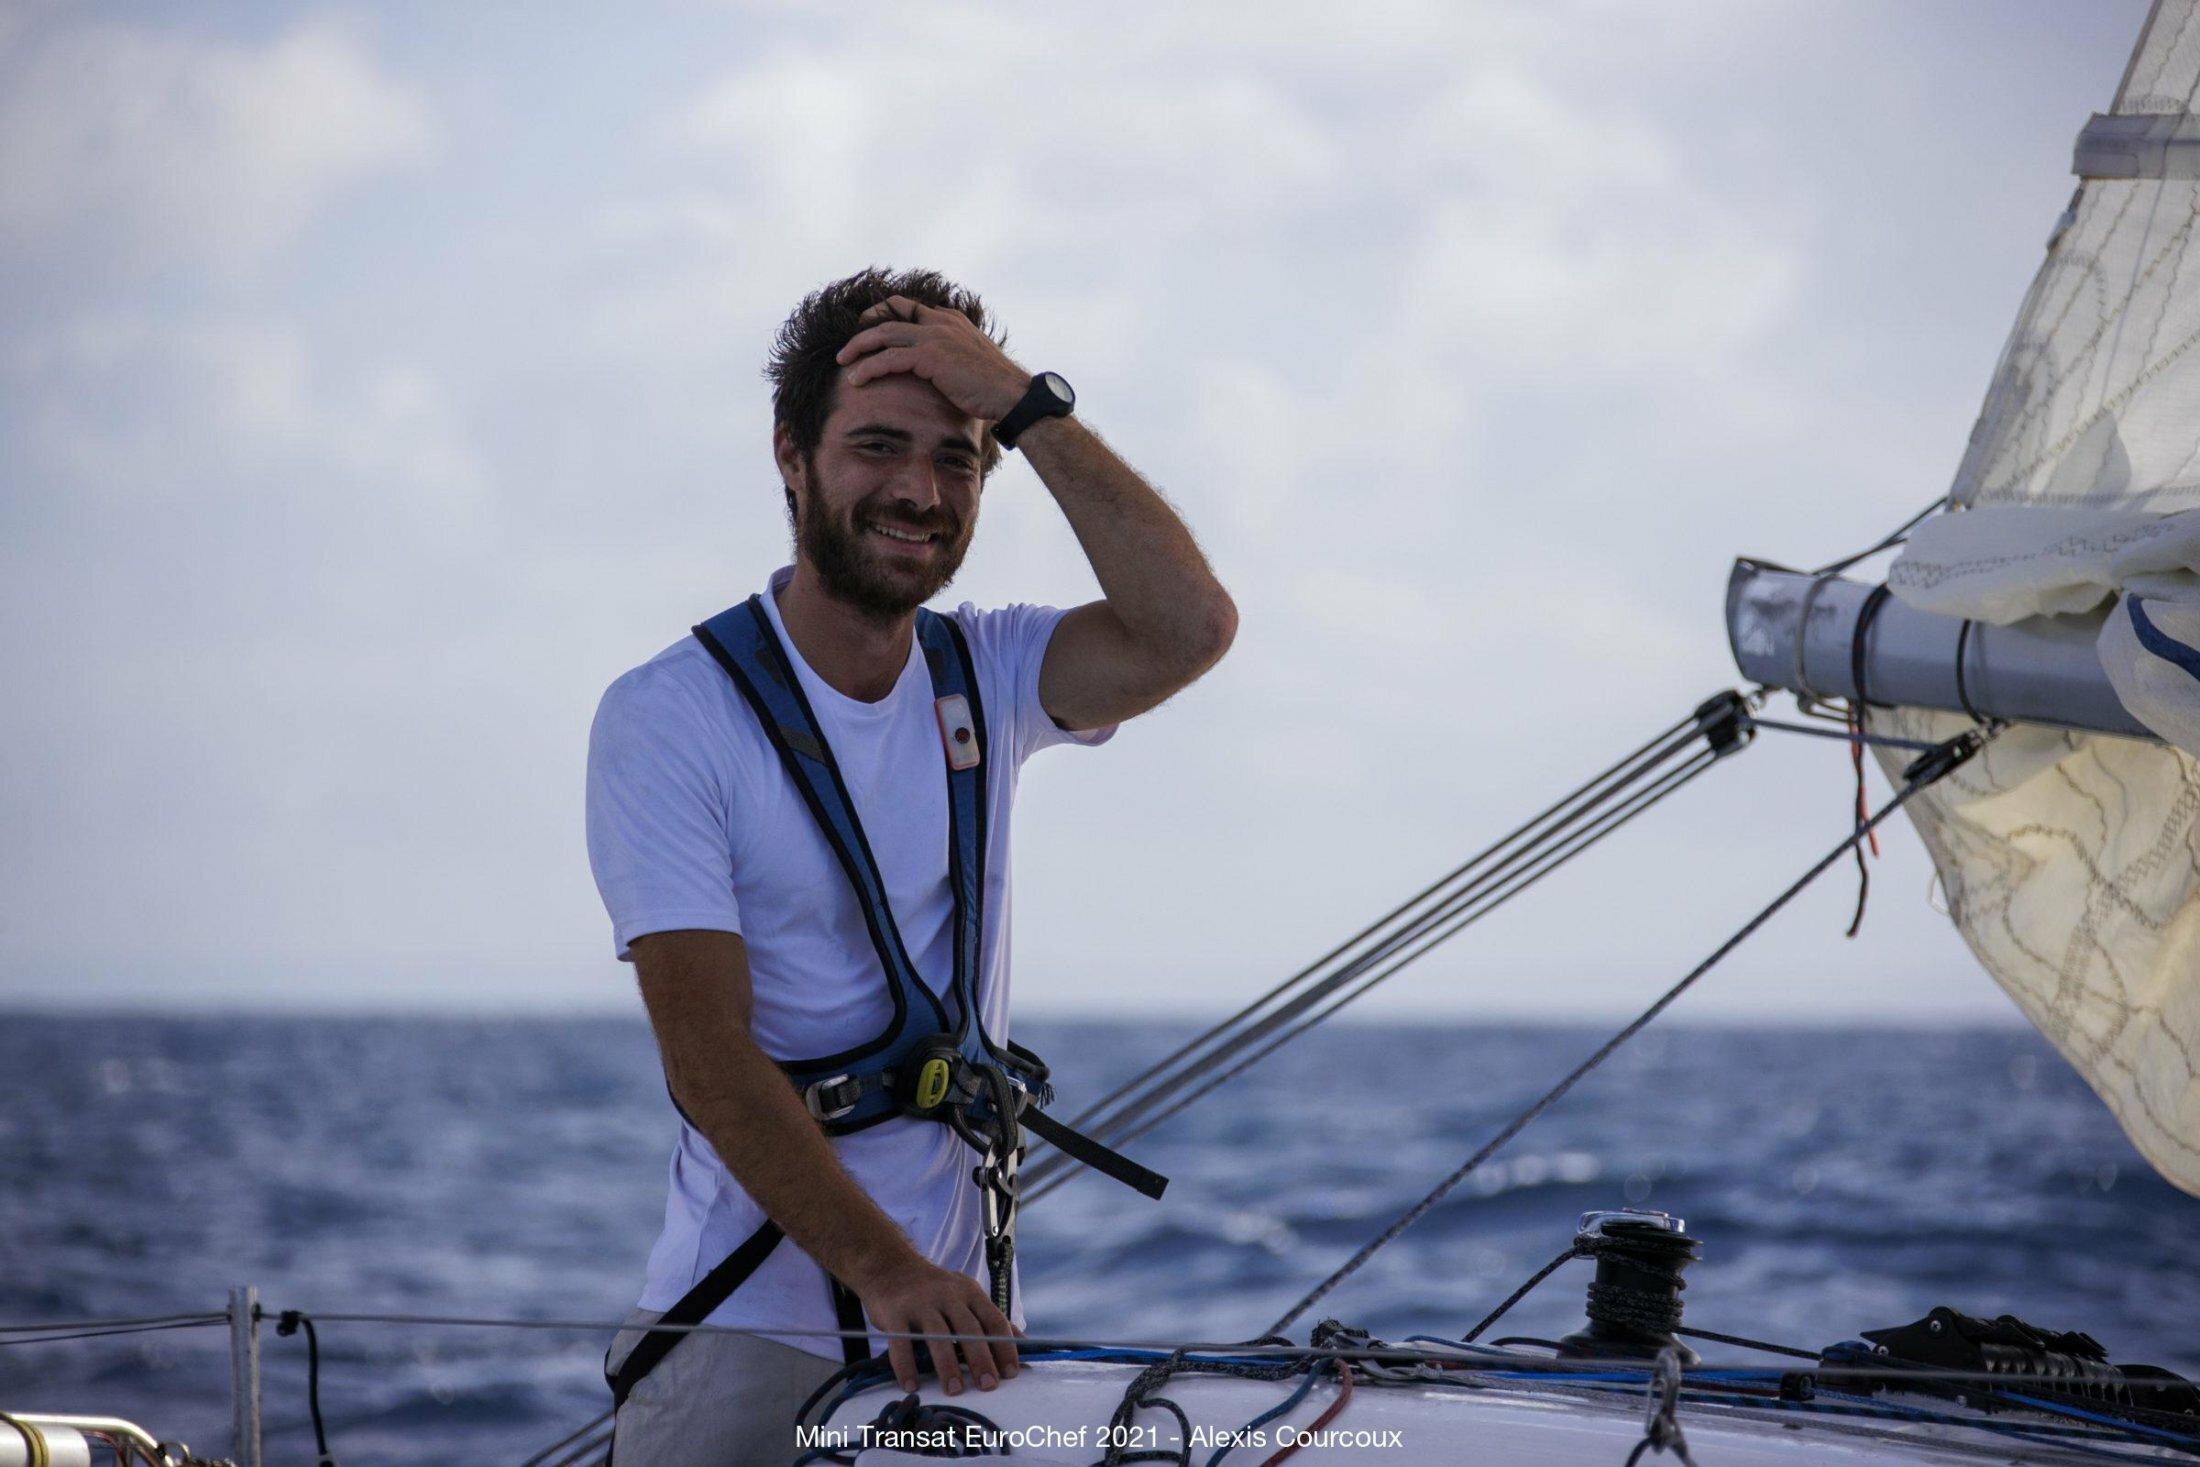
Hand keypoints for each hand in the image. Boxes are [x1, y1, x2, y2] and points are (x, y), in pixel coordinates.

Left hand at [835, 296, 1029, 423]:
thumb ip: (954, 356)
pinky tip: (856, 379)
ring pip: (884, 334)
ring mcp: (935, 336)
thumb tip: (941, 372)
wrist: (1013, 394)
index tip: (871, 328)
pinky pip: (889, 358)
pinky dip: (868, 368)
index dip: (887, 314)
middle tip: (849, 344)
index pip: (911, 307)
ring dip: (859, 347)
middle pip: (892, 313)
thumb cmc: (996, 387)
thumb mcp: (973, 361)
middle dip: (865, 325)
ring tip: (843, 361)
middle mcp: (941, 321)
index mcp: (951, 319)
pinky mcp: (930, 356)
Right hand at [848, 1254, 1020, 1395]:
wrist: (889, 1266)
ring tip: (954, 1390)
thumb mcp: (964, 1295)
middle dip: (981, 1359)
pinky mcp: (895, 1313)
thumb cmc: (933, 1290)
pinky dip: (906, 1366)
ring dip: (948, 1366)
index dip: (1005, 1347)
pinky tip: (912, 1385)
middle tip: (988, 1386)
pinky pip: (901, 1343)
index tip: (1011, 1373)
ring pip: (938, 1336)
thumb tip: (1022, 1341)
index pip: (994, 1320)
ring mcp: (920, 1303)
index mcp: (969, 1292)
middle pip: (969, 1329)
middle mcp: (947, 1295)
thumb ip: (988, 1318)